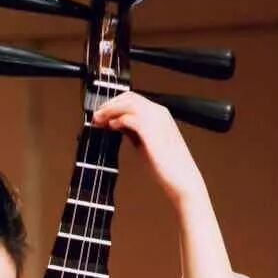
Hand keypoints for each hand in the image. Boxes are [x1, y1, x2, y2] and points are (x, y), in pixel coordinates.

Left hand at [90, 91, 206, 209]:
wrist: (181, 180)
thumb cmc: (166, 167)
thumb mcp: (145, 144)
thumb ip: (133, 132)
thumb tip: (117, 124)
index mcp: (159, 114)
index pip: (133, 99)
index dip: (114, 104)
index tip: (102, 114)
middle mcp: (159, 113)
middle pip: (129, 97)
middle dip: (109, 104)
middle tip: (96, 116)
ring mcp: (156, 120)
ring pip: (128, 103)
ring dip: (110, 110)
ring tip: (98, 119)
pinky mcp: (151, 130)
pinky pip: (131, 117)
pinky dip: (118, 119)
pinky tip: (111, 126)